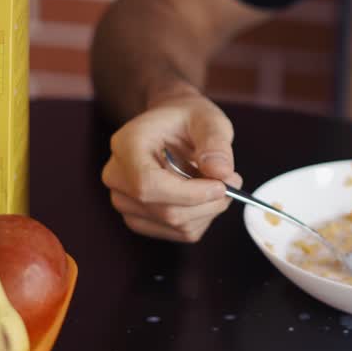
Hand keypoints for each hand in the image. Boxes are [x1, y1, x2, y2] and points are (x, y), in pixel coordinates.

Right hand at [101, 90, 242, 242]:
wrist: (171, 125)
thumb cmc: (187, 118)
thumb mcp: (208, 119)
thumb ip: (215, 142)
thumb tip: (221, 172)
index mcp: (126, 145)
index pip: (148, 184)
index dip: (189, 193)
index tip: (222, 186)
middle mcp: (117, 176)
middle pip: (165, 210)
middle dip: (208, 202)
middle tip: (233, 182)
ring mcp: (125, 201)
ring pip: (174, 224)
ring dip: (207, 210)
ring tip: (220, 183)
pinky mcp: (139, 219)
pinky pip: (178, 232)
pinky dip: (201, 218)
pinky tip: (205, 196)